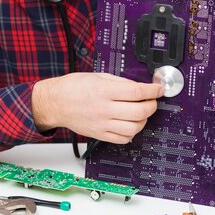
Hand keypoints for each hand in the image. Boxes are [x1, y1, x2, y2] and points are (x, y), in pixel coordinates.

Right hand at [31, 72, 163, 143]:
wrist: (56, 102)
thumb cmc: (74, 87)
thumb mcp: (98, 76)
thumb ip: (120, 82)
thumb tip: (139, 87)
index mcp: (104, 90)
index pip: (136, 92)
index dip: (152, 90)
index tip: (158, 88)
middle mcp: (104, 108)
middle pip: (139, 112)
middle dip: (152, 105)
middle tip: (152, 100)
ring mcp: (102, 124)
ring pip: (134, 128)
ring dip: (144, 120)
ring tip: (141, 112)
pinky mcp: (100, 135)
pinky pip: (124, 138)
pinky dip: (132, 132)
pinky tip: (130, 123)